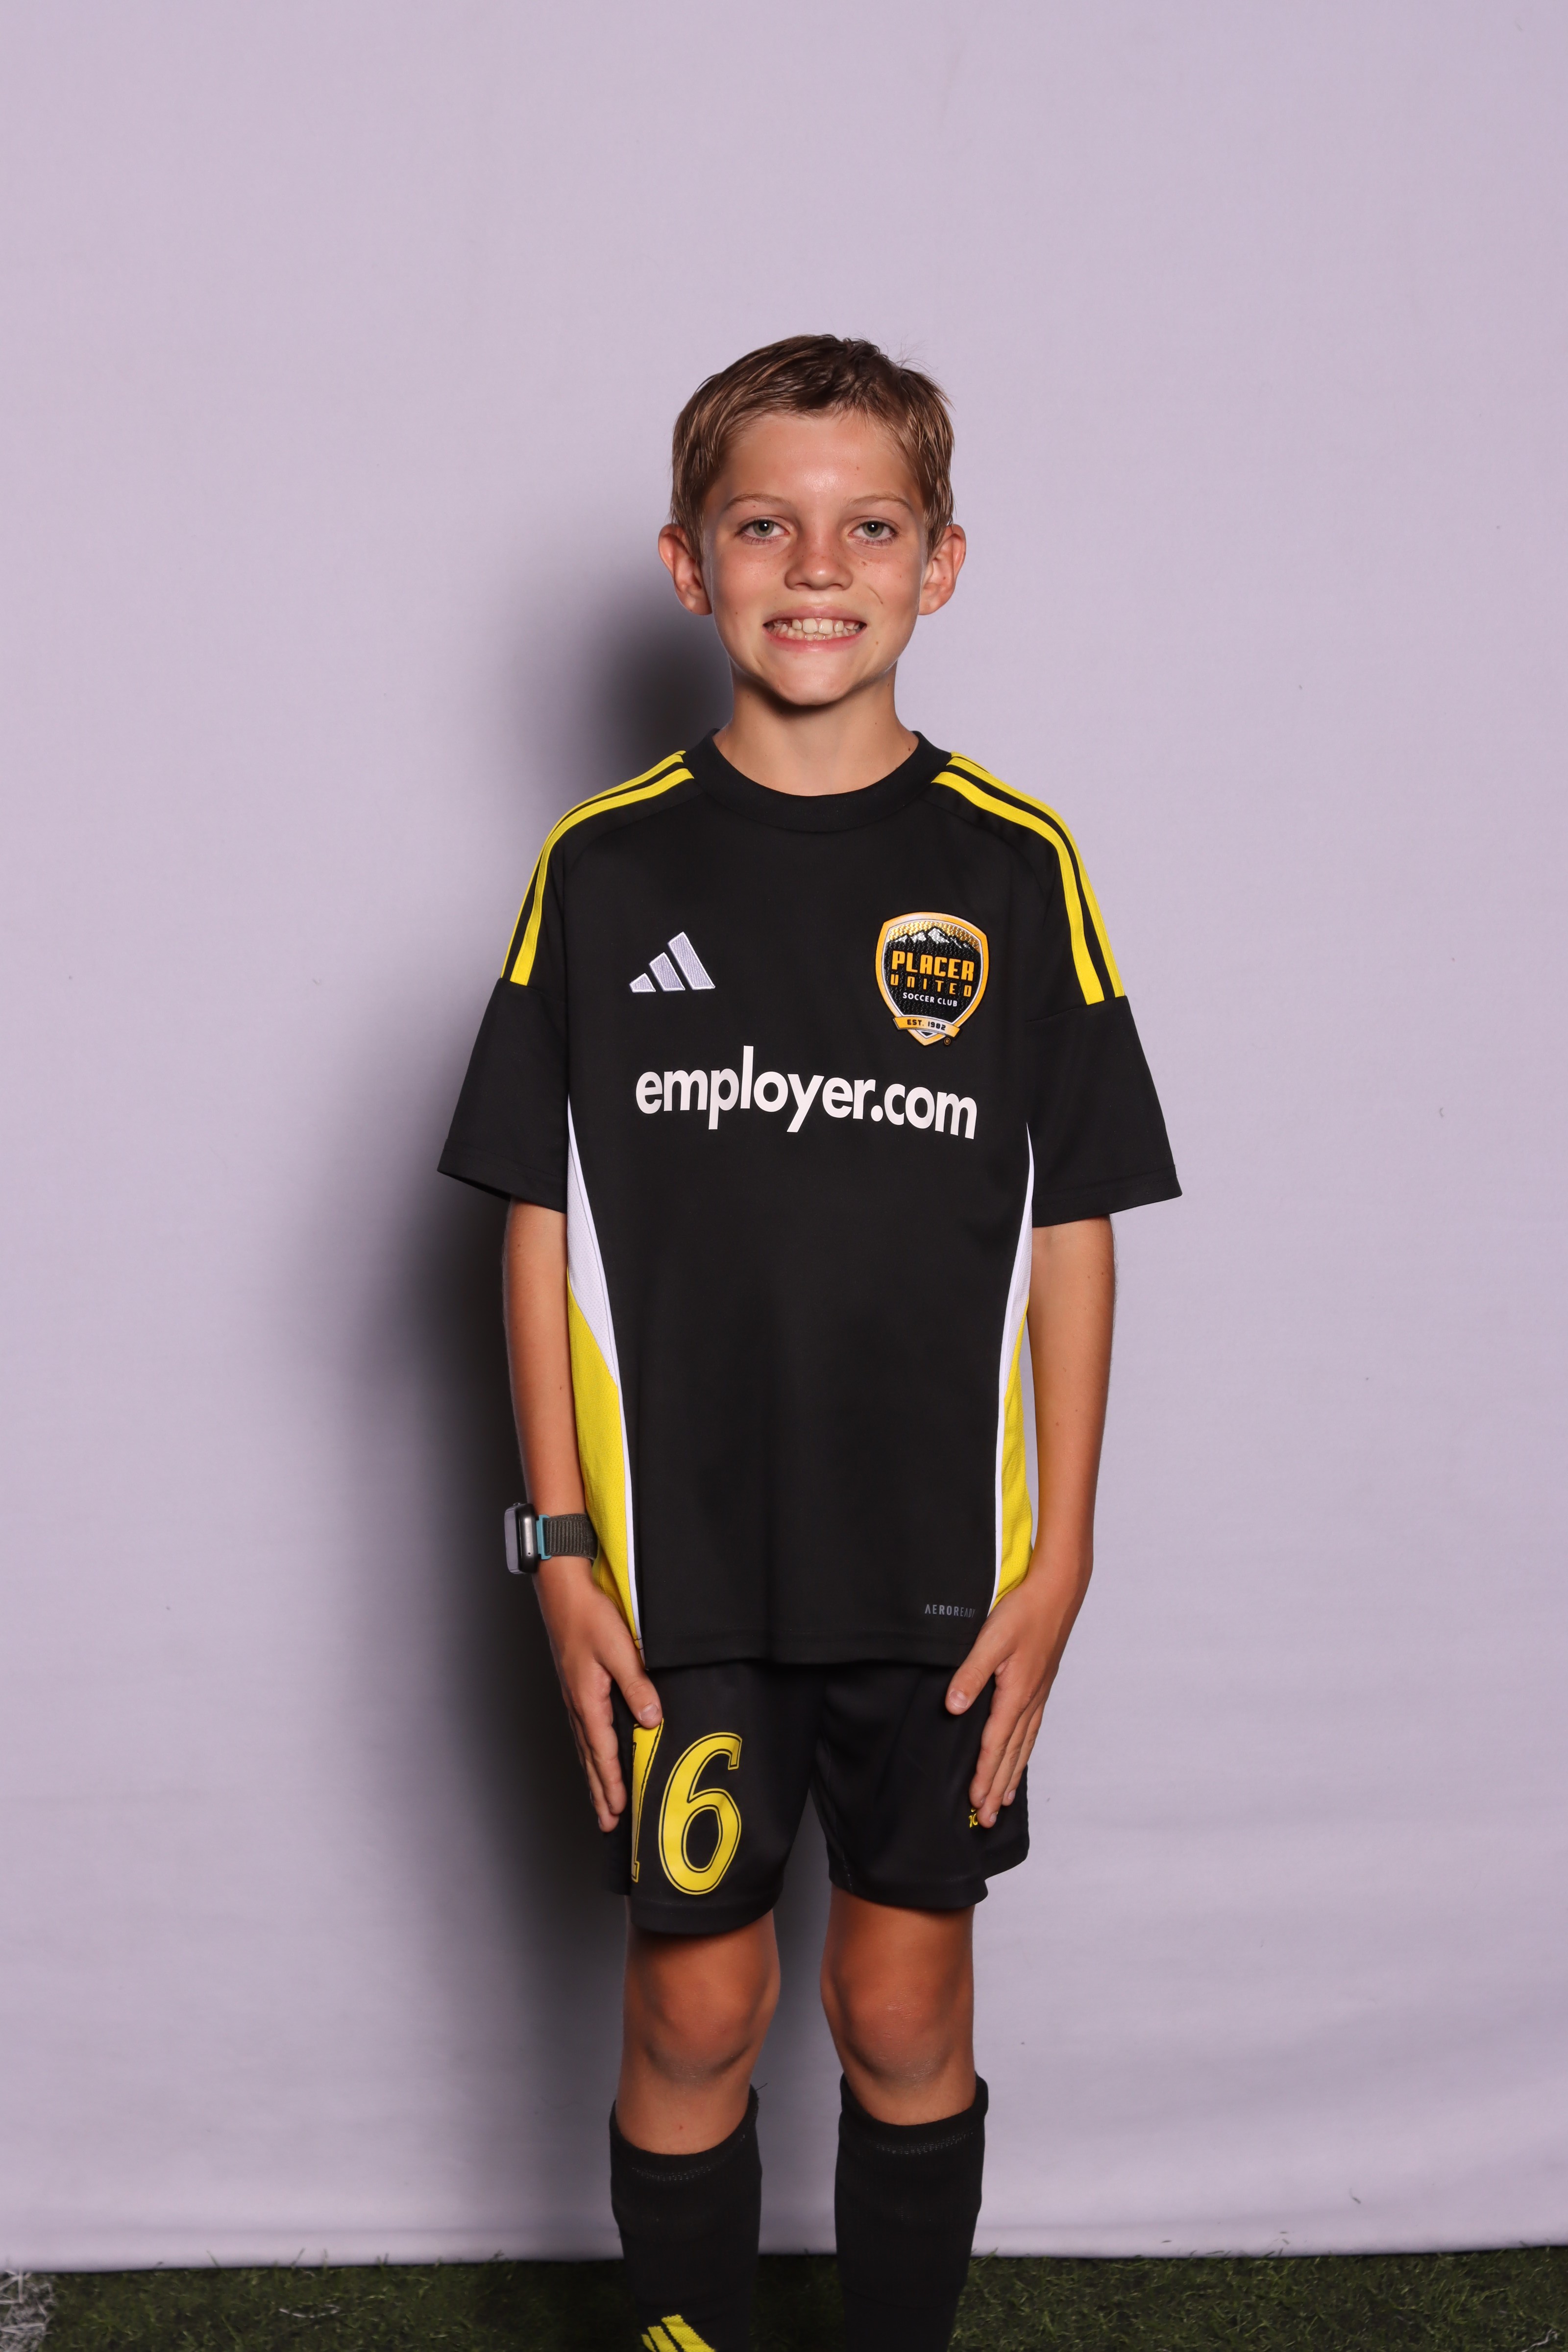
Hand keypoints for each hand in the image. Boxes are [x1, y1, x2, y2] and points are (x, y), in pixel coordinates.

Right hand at [532, 1557, 661, 1831]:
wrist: (563, 1592)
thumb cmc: (589, 1617)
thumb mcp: (620, 1649)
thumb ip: (637, 1686)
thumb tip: (653, 1721)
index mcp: (587, 1700)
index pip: (602, 1752)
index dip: (611, 1784)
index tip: (619, 1811)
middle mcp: (577, 1704)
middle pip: (589, 1759)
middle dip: (599, 1793)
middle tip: (608, 1823)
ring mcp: (574, 1697)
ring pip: (584, 1747)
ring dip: (593, 1777)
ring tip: (602, 1802)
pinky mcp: (576, 1687)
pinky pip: (584, 1731)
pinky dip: (590, 1753)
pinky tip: (595, 1756)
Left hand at [944, 1547, 1089, 1826]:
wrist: (1058, 1592)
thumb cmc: (1024, 1611)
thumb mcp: (991, 1638)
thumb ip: (971, 1672)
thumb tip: (954, 1706)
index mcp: (1016, 1693)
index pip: (996, 1744)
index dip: (984, 1775)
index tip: (975, 1803)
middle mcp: (1029, 1700)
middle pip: (1011, 1754)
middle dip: (997, 1788)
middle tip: (987, 1819)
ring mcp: (1037, 1695)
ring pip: (1023, 1746)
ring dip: (1011, 1776)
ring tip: (1003, 1802)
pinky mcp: (1040, 1686)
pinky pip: (1031, 1730)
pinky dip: (1024, 1752)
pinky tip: (1020, 1758)